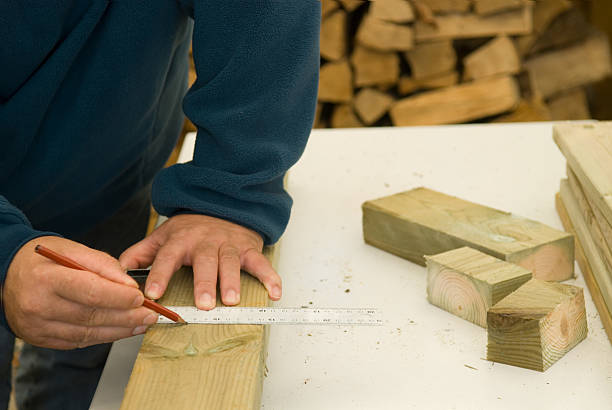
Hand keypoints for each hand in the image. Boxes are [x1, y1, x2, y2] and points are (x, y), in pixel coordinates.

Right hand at [4, 236, 158, 349]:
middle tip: (149, 314)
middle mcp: (38, 306)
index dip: (118, 297)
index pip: (89, 292)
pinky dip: (103, 335)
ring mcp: (37, 326)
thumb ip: (103, 265)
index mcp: (46, 279)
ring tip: (141, 324)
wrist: (10, 272)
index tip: (140, 298)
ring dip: (119, 330)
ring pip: (88, 333)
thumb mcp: (72, 249)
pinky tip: (120, 329)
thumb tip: (130, 285)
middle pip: (91, 316)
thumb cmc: (44, 258)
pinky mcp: (40, 338)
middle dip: (126, 317)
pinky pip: (79, 341)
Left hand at [119, 214, 281, 309]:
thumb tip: (119, 270)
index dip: (160, 274)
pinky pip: (260, 262)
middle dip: (204, 283)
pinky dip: (269, 277)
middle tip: (204, 304)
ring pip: (231, 262)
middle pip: (204, 262)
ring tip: (232, 300)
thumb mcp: (163, 234)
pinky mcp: (248, 247)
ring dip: (232, 281)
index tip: (153, 293)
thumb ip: (142, 252)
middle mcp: (205, 242)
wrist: (223, 203)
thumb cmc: (191, 227)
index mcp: (180, 240)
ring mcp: (228, 244)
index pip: (167, 257)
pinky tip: (274, 292)